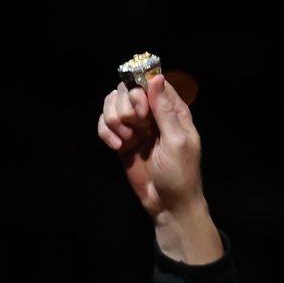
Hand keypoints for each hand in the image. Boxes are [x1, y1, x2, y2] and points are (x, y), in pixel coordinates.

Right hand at [96, 75, 220, 262]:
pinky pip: (104, 123)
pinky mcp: (121, 140)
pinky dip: (105, 132)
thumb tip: (157, 77)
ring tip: (124, 139)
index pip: (151, 82)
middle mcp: (151, 114)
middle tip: (136, 127)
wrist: (167, 204)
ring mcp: (134, 126)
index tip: (142, 111)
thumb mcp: (177, 141)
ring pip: (111, 103)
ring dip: (113, 119)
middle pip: (126, 89)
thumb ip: (165, 110)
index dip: (141, 90)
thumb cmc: (180, 174)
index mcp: (171, 110)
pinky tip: (116, 146)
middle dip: (126, 107)